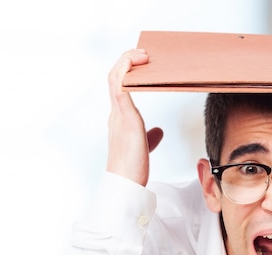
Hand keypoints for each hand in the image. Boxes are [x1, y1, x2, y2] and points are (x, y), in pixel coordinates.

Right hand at [106, 49, 163, 185]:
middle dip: (126, 61)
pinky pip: (121, 87)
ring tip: (142, 55)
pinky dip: (126, 71)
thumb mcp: (143, 147)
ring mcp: (119, 115)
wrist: (126, 184)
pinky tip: (137, 64)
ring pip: (115, 78)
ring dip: (127, 61)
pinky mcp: (126, 118)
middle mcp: (116, 113)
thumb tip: (158, 131)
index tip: (140, 64)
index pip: (118, 87)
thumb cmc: (133, 169)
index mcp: (120, 119)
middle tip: (144, 54)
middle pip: (114, 77)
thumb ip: (149, 137)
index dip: (126, 72)